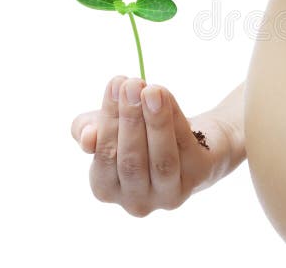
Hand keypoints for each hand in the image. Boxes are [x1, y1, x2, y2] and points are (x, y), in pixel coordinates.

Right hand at [71, 76, 234, 216]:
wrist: (193, 139)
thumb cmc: (141, 134)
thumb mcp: (110, 127)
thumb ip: (87, 129)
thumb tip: (87, 136)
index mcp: (107, 190)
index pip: (105, 157)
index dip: (108, 122)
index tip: (114, 84)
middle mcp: (137, 202)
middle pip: (131, 161)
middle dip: (130, 119)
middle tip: (131, 84)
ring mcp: (169, 194)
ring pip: (161, 160)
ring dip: (156, 122)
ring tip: (152, 90)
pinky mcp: (198, 177)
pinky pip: (186, 147)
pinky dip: (176, 118)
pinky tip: (166, 95)